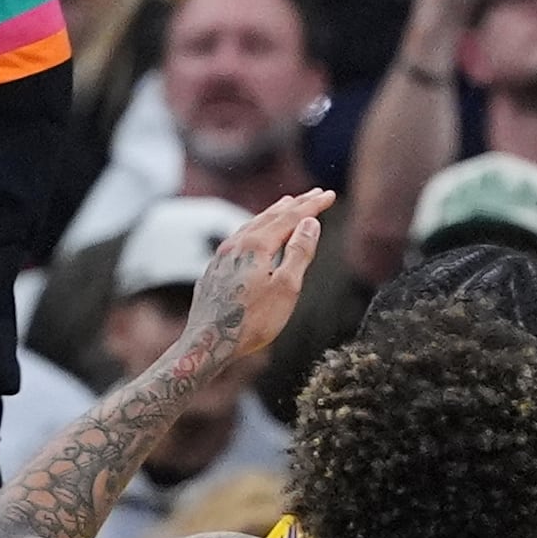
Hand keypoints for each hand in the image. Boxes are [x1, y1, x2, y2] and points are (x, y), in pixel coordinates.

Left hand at [189, 191, 330, 359]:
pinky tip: (255, 236)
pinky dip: (256, 228)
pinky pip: (239, 238)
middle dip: (295, 205)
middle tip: (314, 194)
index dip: (312, 205)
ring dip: (273, 213)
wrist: (207, 343)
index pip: (290, 217)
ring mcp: (222, 256)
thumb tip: (310, 223)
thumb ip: (299, 253)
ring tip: (286, 206)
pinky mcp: (214, 270)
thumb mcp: (286, 288)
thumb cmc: (251, 321)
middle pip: (270, 216)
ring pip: (252, 225)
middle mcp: (236, 245)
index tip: (329, 194)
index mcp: (257, 246)